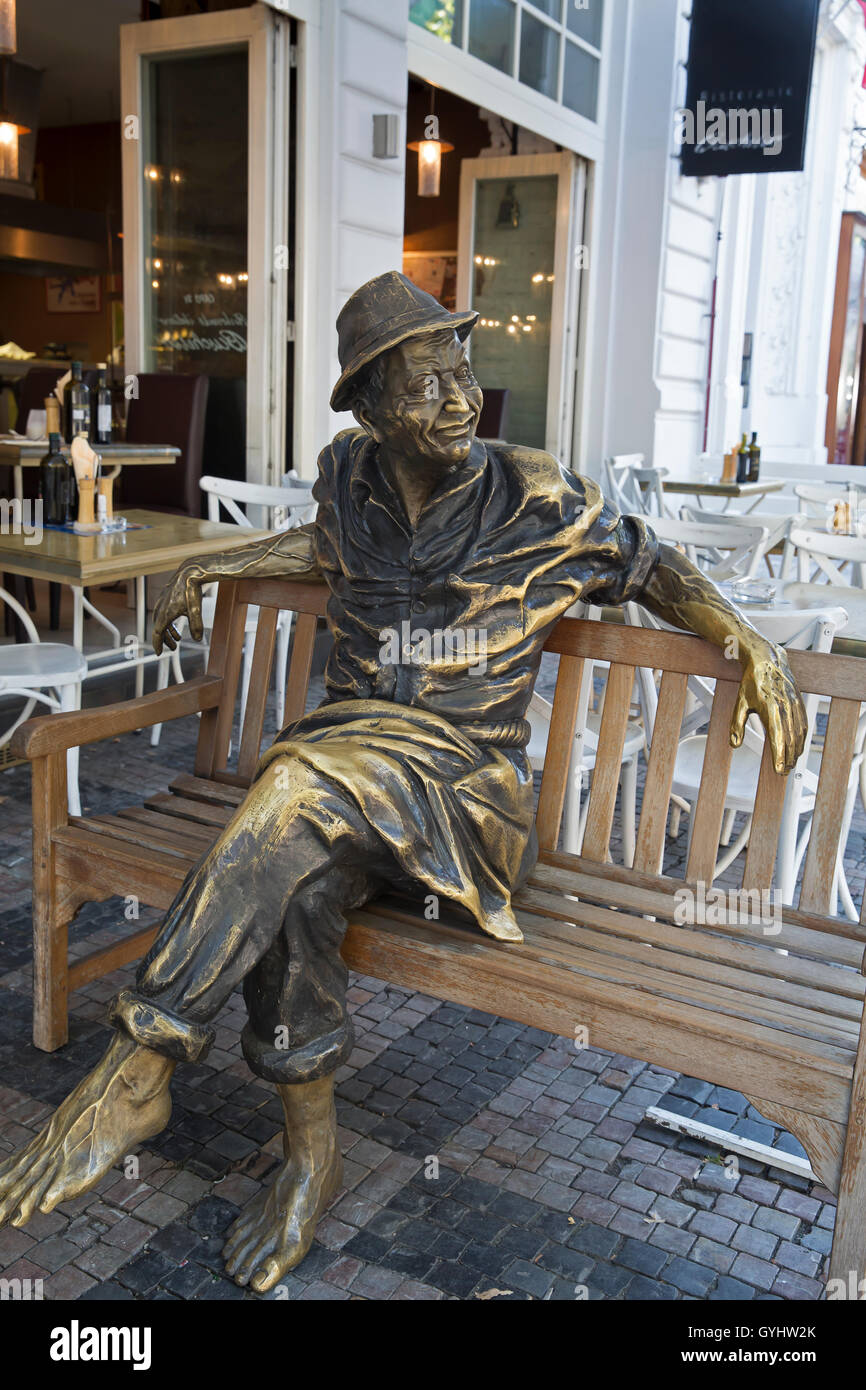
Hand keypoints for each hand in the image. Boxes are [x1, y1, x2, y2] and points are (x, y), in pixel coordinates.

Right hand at [151, 562, 207, 653]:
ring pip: (161, 621)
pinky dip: (169, 622)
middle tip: (173, 648)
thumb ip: (196, 626)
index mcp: (165, 613)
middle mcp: (161, 608)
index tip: (159, 654)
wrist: (191, 572)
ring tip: (177, 639)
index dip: (158, 644)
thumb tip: (197, 639)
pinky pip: (164, 614)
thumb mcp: (196, 610)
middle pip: (159, 629)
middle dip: (165, 640)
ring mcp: (162, 602)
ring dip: (168, 632)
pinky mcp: (166, 598)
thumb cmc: (192, 590)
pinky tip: (178, 624)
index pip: (157, 633)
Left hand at [730, 642, 807, 775]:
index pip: (777, 738)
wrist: (767, 660)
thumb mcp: (740, 703)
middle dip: (789, 758)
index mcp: (770, 709)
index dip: (779, 756)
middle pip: (791, 739)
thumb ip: (736, 725)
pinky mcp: (800, 701)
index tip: (778, 770)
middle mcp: (785, 707)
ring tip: (791, 763)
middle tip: (784, 771)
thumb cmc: (751, 682)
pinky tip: (799, 747)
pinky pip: (804, 724)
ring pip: (800, 733)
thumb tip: (734, 745)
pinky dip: (802, 738)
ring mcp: (795, 704)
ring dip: (797, 750)